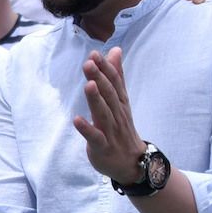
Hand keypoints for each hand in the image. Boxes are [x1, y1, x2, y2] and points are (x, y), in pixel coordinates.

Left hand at [74, 48, 144, 184]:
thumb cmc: (122, 127)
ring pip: (104, 114)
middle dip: (100, 79)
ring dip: (96, 100)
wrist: (134, 163)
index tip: (95, 54)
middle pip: (109, 95)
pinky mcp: (103, 147)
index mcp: (120, 103)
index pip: (115, 83)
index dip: (106, 69)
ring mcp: (111, 132)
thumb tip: (115, 50)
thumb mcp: (120, 100)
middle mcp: (117, 115)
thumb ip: (117, 75)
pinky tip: (77, 120)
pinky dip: (87, 129)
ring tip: (88, 85)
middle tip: (90, 63)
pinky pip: (95, 138)